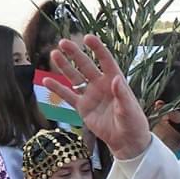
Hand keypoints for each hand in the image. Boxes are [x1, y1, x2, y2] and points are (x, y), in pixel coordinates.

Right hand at [48, 36, 153, 159]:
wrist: (126, 141)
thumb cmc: (132, 122)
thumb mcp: (129, 109)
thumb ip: (122, 94)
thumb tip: (115, 79)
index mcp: (115, 81)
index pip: (105, 60)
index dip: (97, 49)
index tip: (88, 38)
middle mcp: (101, 85)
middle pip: (86, 65)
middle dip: (75, 54)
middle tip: (63, 42)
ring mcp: (91, 95)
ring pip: (75, 77)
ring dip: (64, 66)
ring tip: (54, 54)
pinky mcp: (83, 108)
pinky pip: (68, 96)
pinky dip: (57, 89)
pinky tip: (47, 80)